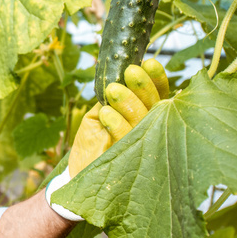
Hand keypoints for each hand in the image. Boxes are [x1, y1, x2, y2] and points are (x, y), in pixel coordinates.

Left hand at [45, 59, 169, 221]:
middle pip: (155, 105)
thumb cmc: (91, 143)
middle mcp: (150, 131)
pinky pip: (126, 139)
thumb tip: (116, 74)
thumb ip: (110, 98)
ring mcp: (141, 147)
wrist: (78, 175)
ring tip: (114, 89)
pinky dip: (117, 123)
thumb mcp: (98, 115)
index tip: (147, 62)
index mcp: (145, 116)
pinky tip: (107, 112)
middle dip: (143, 87)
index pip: (158, 94)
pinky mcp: (128, 161)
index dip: (156, 79)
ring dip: (129, 102)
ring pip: (143, 121)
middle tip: (131, 71)